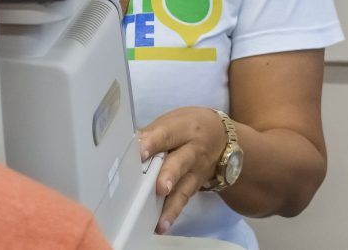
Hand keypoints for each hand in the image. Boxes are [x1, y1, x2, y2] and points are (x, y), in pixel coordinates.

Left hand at [137, 106, 227, 234]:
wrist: (222, 138)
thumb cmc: (186, 127)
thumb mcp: (172, 122)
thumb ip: (151, 134)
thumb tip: (125, 144)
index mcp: (183, 128)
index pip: (167, 134)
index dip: (153, 143)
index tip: (139, 152)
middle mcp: (193, 151)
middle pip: (181, 162)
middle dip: (169, 175)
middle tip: (159, 187)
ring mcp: (196, 171)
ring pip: (184, 187)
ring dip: (171, 205)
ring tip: (160, 220)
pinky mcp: (195, 187)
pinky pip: (184, 200)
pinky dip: (172, 213)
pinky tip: (162, 225)